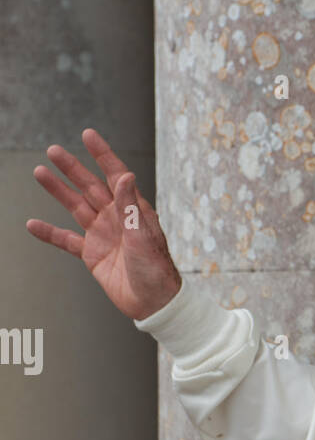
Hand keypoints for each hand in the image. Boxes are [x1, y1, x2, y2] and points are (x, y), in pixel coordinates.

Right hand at [25, 128, 182, 320]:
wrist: (154, 304)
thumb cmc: (156, 270)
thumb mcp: (144, 236)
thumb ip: (131, 207)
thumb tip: (125, 176)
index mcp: (133, 209)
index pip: (115, 175)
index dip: (102, 155)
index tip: (88, 135)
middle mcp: (116, 218)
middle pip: (90, 186)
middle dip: (72, 168)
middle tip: (53, 150)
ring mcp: (103, 235)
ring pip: (76, 207)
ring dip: (58, 191)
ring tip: (40, 173)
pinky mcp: (92, 254)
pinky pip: (67, 240)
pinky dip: (50, 233)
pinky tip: (33, 224)